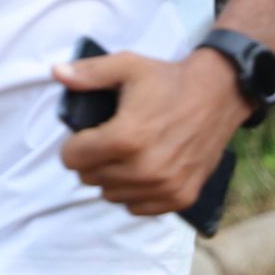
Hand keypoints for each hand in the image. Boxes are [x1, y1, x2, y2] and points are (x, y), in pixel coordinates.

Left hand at [54, 49, 248, 216]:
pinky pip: (138, 207)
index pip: (73, 159)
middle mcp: (145, 168)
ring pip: (112, 195)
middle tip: (106, 141)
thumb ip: (89, 73)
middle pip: (90, 179)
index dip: (73, 145)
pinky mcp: (181, 197)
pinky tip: (142, 169)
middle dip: (91, 160)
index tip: (84, 135)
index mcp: (126, 137)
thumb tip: (56, 72)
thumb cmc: (168, 80)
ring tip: (125, 154)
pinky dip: (135, 192)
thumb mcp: (126, 66)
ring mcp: (165, 186)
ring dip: (112, 178)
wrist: (218, 95)